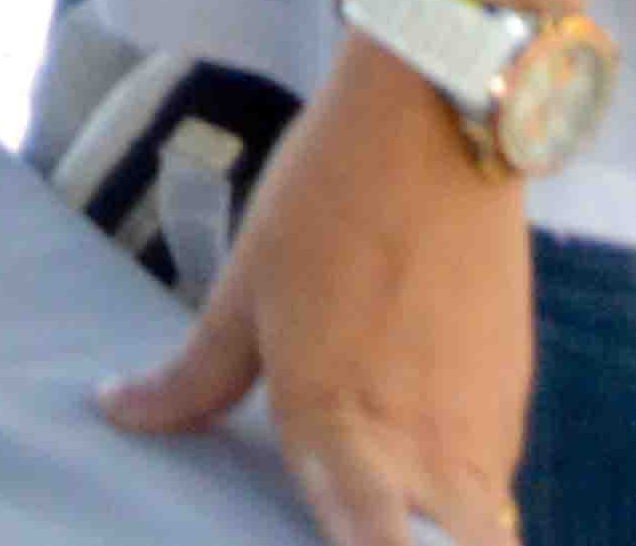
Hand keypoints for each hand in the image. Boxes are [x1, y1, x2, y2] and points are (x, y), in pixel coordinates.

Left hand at [100, 46, 532, 545]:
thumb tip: (119, 411)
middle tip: (359, 525)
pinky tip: (422, 460)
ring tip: (389, 511)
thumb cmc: (327, 206)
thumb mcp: (244, 293)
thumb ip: (194, 378)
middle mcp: (422, 449)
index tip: (323, 540)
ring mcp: (483, 427)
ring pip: (477, 526)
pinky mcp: (515, 394)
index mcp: (337, 429)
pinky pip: (494, 475)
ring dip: (440, 534)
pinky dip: (463, 489)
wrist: (437, 131)